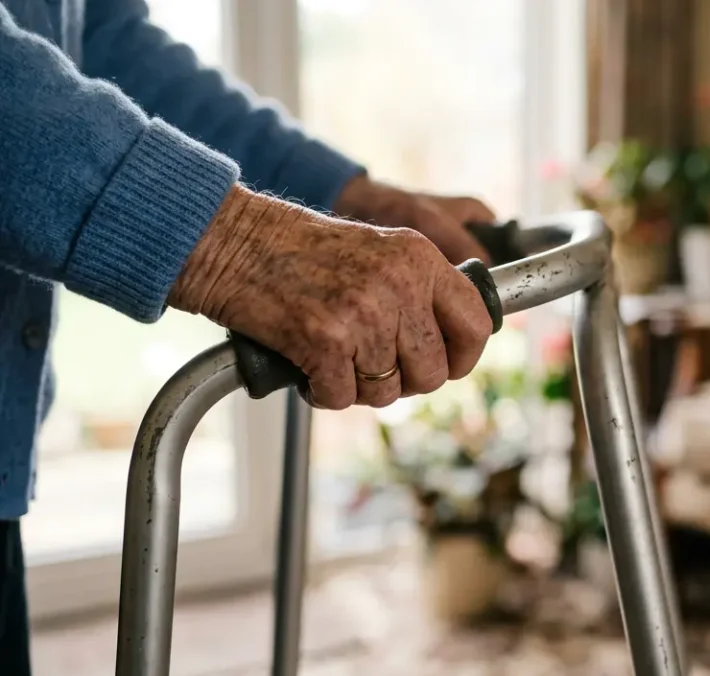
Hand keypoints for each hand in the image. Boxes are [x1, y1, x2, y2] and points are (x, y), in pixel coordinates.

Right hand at [169, 185, 493, 409]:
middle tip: (374, 366)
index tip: (446, 365)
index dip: (464, 357)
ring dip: (359, 387)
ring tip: (334, 357)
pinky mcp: (325, 340)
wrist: (232, 242)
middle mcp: (400, 283)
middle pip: (433, 371)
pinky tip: (308, 364)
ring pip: (388, 391)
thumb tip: (456, 347)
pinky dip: (322, 392)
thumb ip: (420, 289)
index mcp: (421, 258)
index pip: (477, 324)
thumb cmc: (300, 252)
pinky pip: (342, 398)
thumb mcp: (379, 251)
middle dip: (405, 381)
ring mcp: (364, 313)